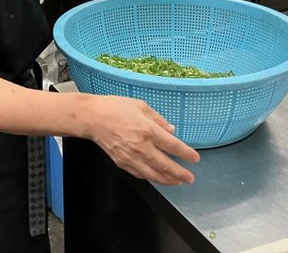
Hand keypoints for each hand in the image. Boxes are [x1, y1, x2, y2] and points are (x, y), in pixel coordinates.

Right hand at [85, 95, 199, 184]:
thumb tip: (171, 130)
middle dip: (180, 173)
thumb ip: (158, 119)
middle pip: (165, 165)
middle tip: (190, 178)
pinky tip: (156, 177)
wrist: (92, 118)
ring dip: (167, 180)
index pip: (173, 146)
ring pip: (153, 174)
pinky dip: (150, 177)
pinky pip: (139, 174)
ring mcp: (131, 157)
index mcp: (148, 130)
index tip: (194, 158)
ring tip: (177, 182)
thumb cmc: (114, 108)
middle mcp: (141, 146)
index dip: (186, 154)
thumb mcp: (141, 106)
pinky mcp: (122, 162)